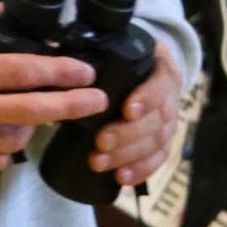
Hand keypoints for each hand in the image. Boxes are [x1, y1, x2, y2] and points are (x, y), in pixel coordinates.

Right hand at [0, 5, 107, 173]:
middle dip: (74, 104)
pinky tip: (1, 138)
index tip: (87, 71)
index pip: (25, 71)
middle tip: (99, 100)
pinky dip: (4, 151)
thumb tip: (4, 8)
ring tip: (35, 117)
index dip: (62, 71)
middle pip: (35, 109)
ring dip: (32, 127)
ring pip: (18, 140)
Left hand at [93, 43, 181, 185]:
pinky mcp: (164, 142)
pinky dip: (141, 170)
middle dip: (127, 134)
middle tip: (100, 142)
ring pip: (156, 142)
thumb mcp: (117, 48)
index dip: (146, 99)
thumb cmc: (125, 58)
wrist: (151, 69)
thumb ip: (91, 52)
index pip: (160, 85)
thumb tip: (55, 53)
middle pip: (156, 121)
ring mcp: (171, 123)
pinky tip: (121, 178)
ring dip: (127, 156)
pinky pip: (158, 159)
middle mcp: (171, 99)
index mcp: (161, 70)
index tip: (126, 111)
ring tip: (98, 162)